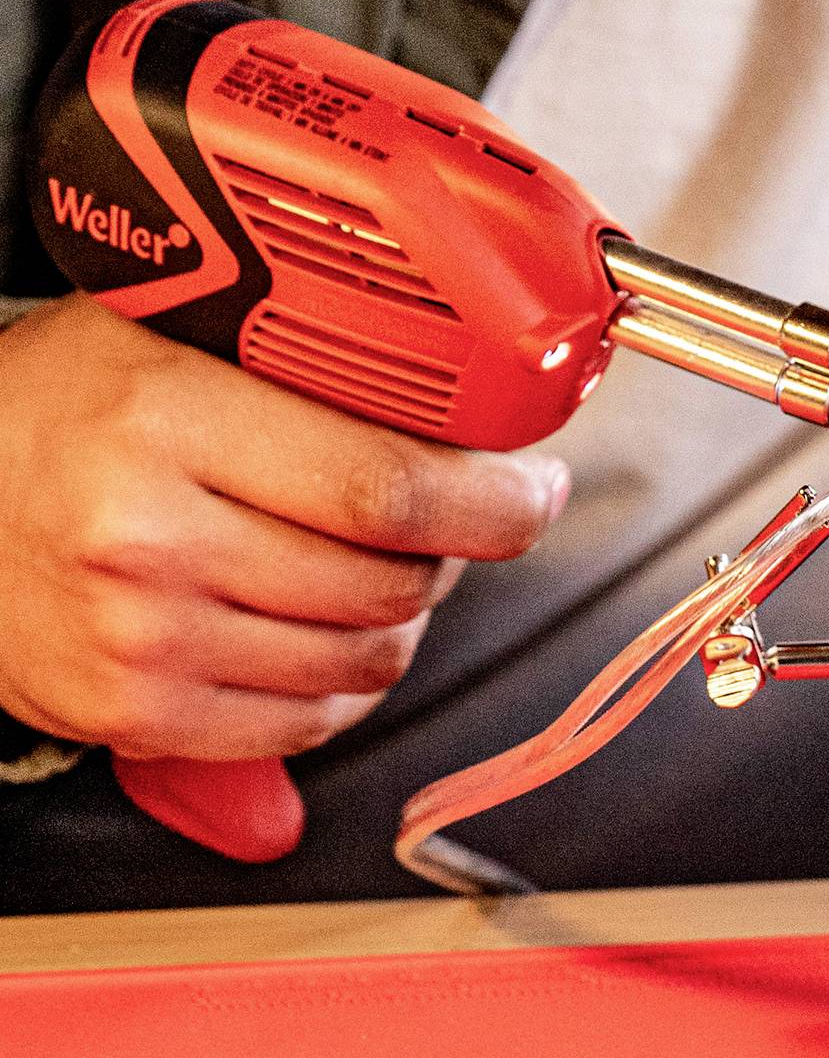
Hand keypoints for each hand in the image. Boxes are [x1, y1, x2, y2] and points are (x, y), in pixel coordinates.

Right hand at [0, 295, 568, 759]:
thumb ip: (316, 362)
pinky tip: (315, 628)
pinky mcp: (134, 715)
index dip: (494, 500)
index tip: (531, 490)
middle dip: (451, 551)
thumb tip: (472, 419)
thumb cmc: (68, 407)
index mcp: (166, 418)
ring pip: (368, 658)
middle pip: (392, 581)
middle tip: (437, 516)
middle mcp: (148, 538)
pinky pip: (308, 722)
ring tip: (364, 565)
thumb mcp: (177, 334)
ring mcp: (141, 640)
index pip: (387, 487)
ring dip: (399, 617)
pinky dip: (342, 683)